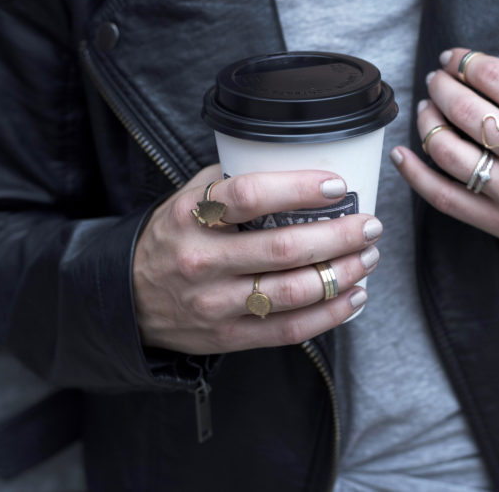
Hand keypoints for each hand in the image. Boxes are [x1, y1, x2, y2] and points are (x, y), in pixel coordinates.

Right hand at [133, 165, 381, 354]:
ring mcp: (215, 303)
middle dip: (339, 236)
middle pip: (283, 248)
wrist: (129, 297)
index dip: (299, 189)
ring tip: (368, 257)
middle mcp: (202, 260)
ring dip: (342, 274)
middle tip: (370, 224)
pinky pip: (290, 329)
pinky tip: (354, 295)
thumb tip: (294, 161)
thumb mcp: (188, 198)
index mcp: (192, 216)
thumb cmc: (174, 237)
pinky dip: (331, 313)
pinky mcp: (229, 336)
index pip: (249, 196)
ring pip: (293, 292)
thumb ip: (232, 180)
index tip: (336, 186)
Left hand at [391, 49, 498, 260]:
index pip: (494, 78)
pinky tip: (401, 153)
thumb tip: (478, 73)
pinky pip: (442, 197)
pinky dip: (414, 174)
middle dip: (442, 86)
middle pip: (465, 110)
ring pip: (446, 150)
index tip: (454, 58)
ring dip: (427, 120)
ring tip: (428, 107)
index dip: (465, 61)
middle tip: (437, 79)